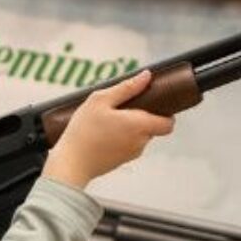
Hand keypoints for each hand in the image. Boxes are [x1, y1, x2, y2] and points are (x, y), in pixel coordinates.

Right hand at [42, 70, 174, 189]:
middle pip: (152, 127)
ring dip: (129, 127)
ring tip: (106, 120)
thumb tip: (146, 76)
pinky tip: (101, 133)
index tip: (152, 103)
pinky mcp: (121, 161)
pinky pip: (128, 145)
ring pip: (139, 136)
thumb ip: (126, 87)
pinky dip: (120, 138)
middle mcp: (140, 142)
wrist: (71, 163)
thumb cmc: (83, 131)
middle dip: (141, 116)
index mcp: (140, 126)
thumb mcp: (100, 100)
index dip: (165, 112)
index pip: (169, 123)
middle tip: (119, 108)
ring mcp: (131, 154)